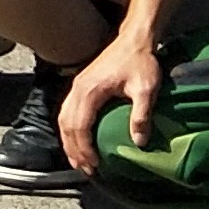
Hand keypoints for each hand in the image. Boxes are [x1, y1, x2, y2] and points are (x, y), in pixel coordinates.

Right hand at [59, 35, 164, 182]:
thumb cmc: (140, 62)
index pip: (79, 125)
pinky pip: (67, 111)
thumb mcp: (146, 88)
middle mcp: (78, 89)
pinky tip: (78, 139)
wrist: (134, 39)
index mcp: (89, 91)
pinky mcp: (81, 85)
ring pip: (63, 118)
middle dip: (73, 149)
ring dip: (68, 141)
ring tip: (78, 160)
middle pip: (66, 124)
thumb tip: (139, 142)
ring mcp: (77, 86)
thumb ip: (141, 115)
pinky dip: (69, 129)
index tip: (95, 165)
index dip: (84, 148)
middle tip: (85, 170)